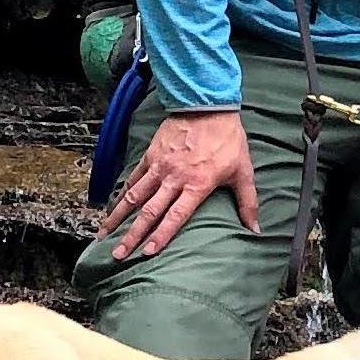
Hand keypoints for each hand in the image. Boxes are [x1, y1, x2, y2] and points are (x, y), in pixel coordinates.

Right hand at [101, 108, 256, 258]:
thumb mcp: (243, 172)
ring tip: (104, 235)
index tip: (146, 253)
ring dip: (118, 217)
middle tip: (118, 254)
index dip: (161, 235)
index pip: (175, 216)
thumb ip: (248, 203)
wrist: (208, 106)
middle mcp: (174, 179)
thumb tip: (255, 230)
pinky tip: (112, 207)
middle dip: (132, 235)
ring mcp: (159, 167)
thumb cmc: (228, 140)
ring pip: (134, 197)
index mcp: (196, 185)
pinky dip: (122, 194)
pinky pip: (133, 179)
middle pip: (149, 212)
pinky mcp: (151, 156)